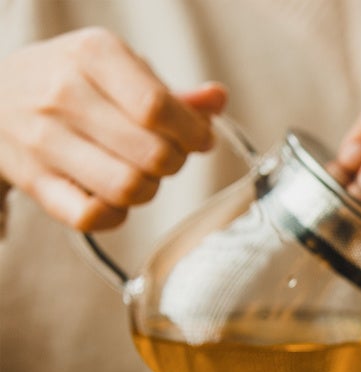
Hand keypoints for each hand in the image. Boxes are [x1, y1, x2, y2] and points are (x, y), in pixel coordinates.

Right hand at [0, 28, 226, 230]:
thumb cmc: (70, 82)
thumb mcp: (116, 67)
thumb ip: (171, 92)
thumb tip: (216, 100)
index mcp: (94, 54)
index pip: (159, 107)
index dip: (192, 133)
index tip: (198, 139)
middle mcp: (64, 92)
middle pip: (152, 153)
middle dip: (175, 163)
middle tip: (167, 157)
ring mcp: (43, 138)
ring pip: (127, 187)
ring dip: (149, 190)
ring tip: (141, 175)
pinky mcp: (32, 179)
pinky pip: (90, 216)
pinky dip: (114, 215)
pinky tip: (113, 197)